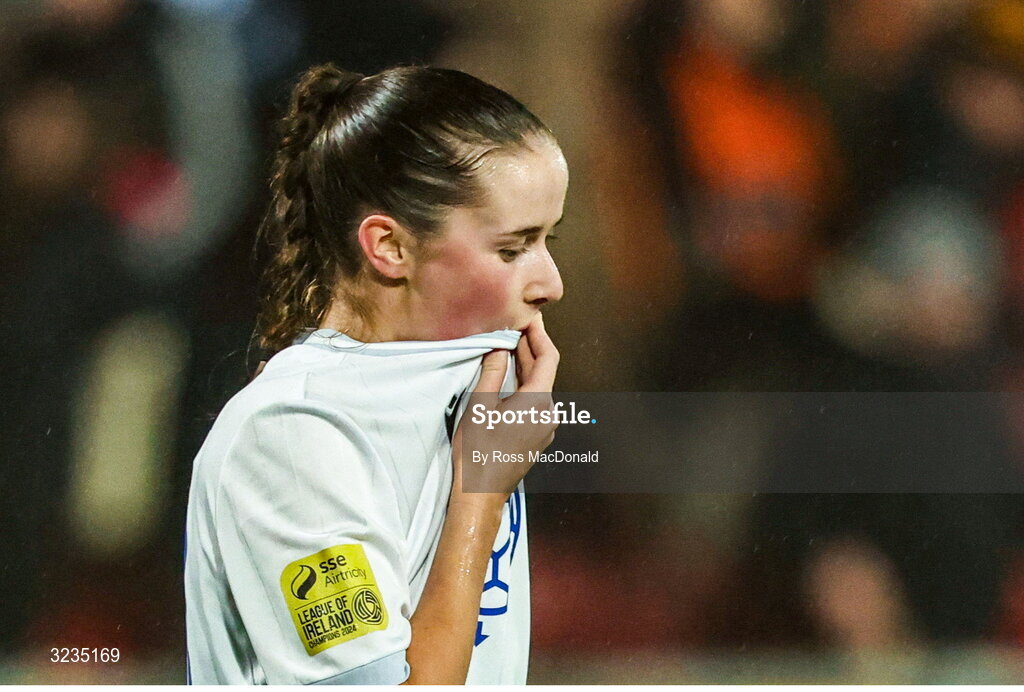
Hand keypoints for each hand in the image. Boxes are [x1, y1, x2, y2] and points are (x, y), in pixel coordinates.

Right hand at [451, 314, 559, 501]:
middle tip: (513, 328)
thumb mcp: (480, 406)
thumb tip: (498, 347)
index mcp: (538, 401)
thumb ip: (492, 372)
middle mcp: (549, 413)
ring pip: (539, 389)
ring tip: (507, 349)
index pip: (548, 357)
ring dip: (525, 368)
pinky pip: (535, 404)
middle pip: (544, 373)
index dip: (539, 335)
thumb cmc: (478, 451)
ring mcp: (545, 428)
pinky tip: (507, 382)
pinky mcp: (537, 438)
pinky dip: (524, 387)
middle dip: (529, 350)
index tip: (528, 319)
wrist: (481, 494)